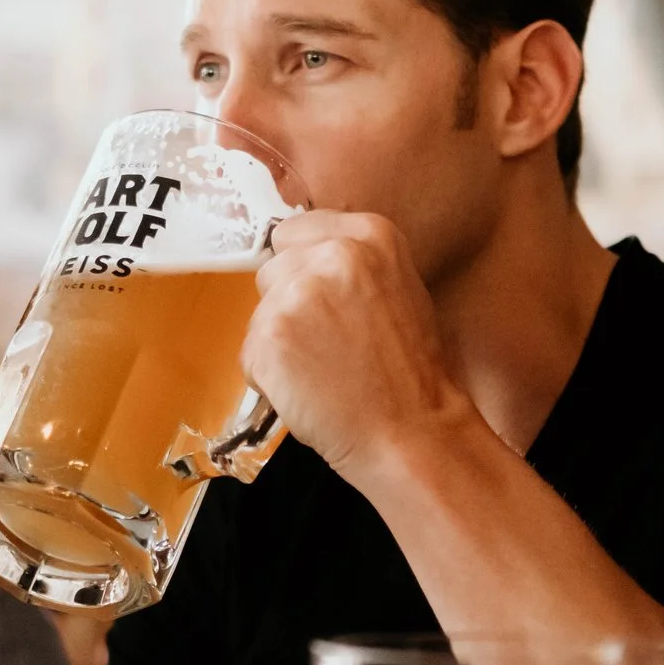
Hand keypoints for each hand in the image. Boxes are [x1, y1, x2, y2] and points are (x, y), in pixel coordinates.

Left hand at [246, 211, 474, 477]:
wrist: (411, 432)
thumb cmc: (412, 372)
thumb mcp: (399, 287)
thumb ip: (351, 263)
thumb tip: (302, 259)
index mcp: (368, 235)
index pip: (294, 232)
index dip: (303, 269)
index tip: (322, 298)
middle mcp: (330, 255)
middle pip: (273, 268)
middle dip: (289, 303)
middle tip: (328, 342)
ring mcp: (295, 296)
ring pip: (260, 312)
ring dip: (279, 341)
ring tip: (322, 369)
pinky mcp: (267, 338)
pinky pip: (250, 353)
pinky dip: (270, 377)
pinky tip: (309, 390)